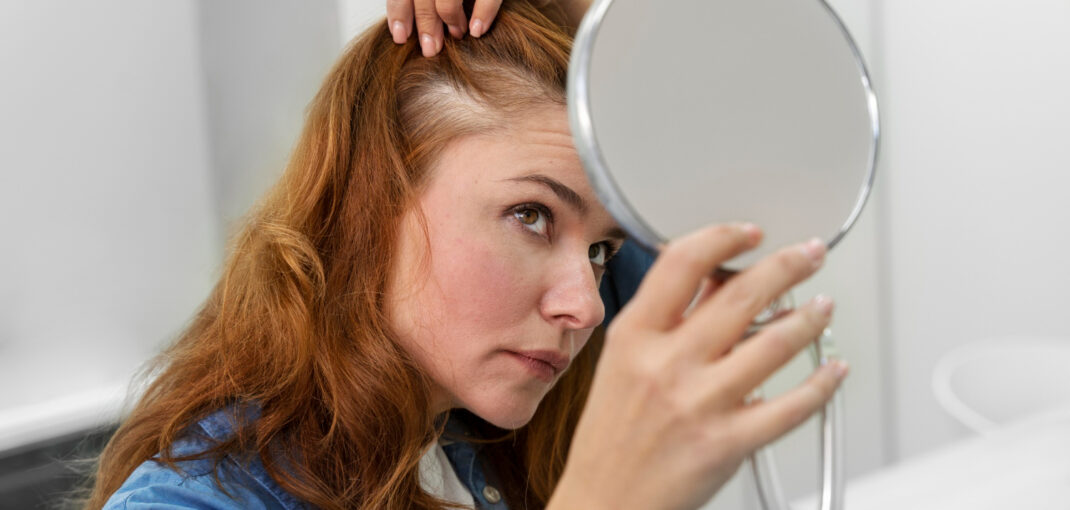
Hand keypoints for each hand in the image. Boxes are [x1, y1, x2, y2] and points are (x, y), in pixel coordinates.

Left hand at [386, 0, 591, 56]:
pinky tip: (477, 31)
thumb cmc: (478, 1)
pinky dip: (481, 12)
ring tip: (457, 37)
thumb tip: (410, 27)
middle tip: (429, 49)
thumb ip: (433, 1)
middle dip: (425, 22)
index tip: (400, 36)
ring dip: (448, 18)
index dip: (400, 9)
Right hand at [549, 224, 847, 509]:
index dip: (724, 237)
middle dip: (788, 265)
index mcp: (634, 337)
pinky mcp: (728, 442)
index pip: (682, 263)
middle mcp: (667, 364)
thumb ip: (665, 322)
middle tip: (809, 254)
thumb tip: (714, 281)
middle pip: (741, 294)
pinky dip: (822, 383)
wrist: (606, 502)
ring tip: (822, 306)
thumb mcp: (621, 364)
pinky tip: (831, 369)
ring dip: (810, 317)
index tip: (749, 232)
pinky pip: (791, 406)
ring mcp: (700, 403)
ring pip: (775, 343)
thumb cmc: (612, 438)